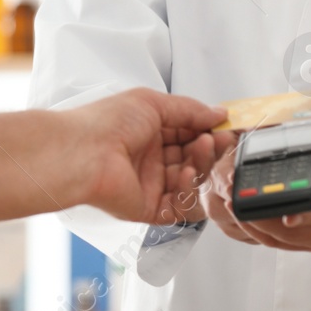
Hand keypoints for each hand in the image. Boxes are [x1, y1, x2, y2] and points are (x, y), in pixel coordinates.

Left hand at [67, 89, 229, 225]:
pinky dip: (189, 191)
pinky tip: (185, 174)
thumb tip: (217, 113)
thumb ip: (189, 110)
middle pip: (193, 158)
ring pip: (192, 181)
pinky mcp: (149, 208)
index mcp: (148, 131)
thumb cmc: (105, 124)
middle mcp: (150, 158)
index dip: (208, 131)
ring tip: (203, 148)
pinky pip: (181, 206)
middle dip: (209, 148)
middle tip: (221, 138)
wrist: (84, 153)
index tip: (226, 126)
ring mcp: (150, 184)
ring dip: (202, 165)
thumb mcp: (152, 103)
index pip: (189, 134)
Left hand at [204, 126, 310, 251]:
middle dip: (265, 219)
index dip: (305, 215)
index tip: (284, 213)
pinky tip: (244, 214)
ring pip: (286, 241)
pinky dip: (262, 230)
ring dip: (257, 226)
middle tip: (238, 201)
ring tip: (233, 205)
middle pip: (298, 233)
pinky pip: (284, 241)